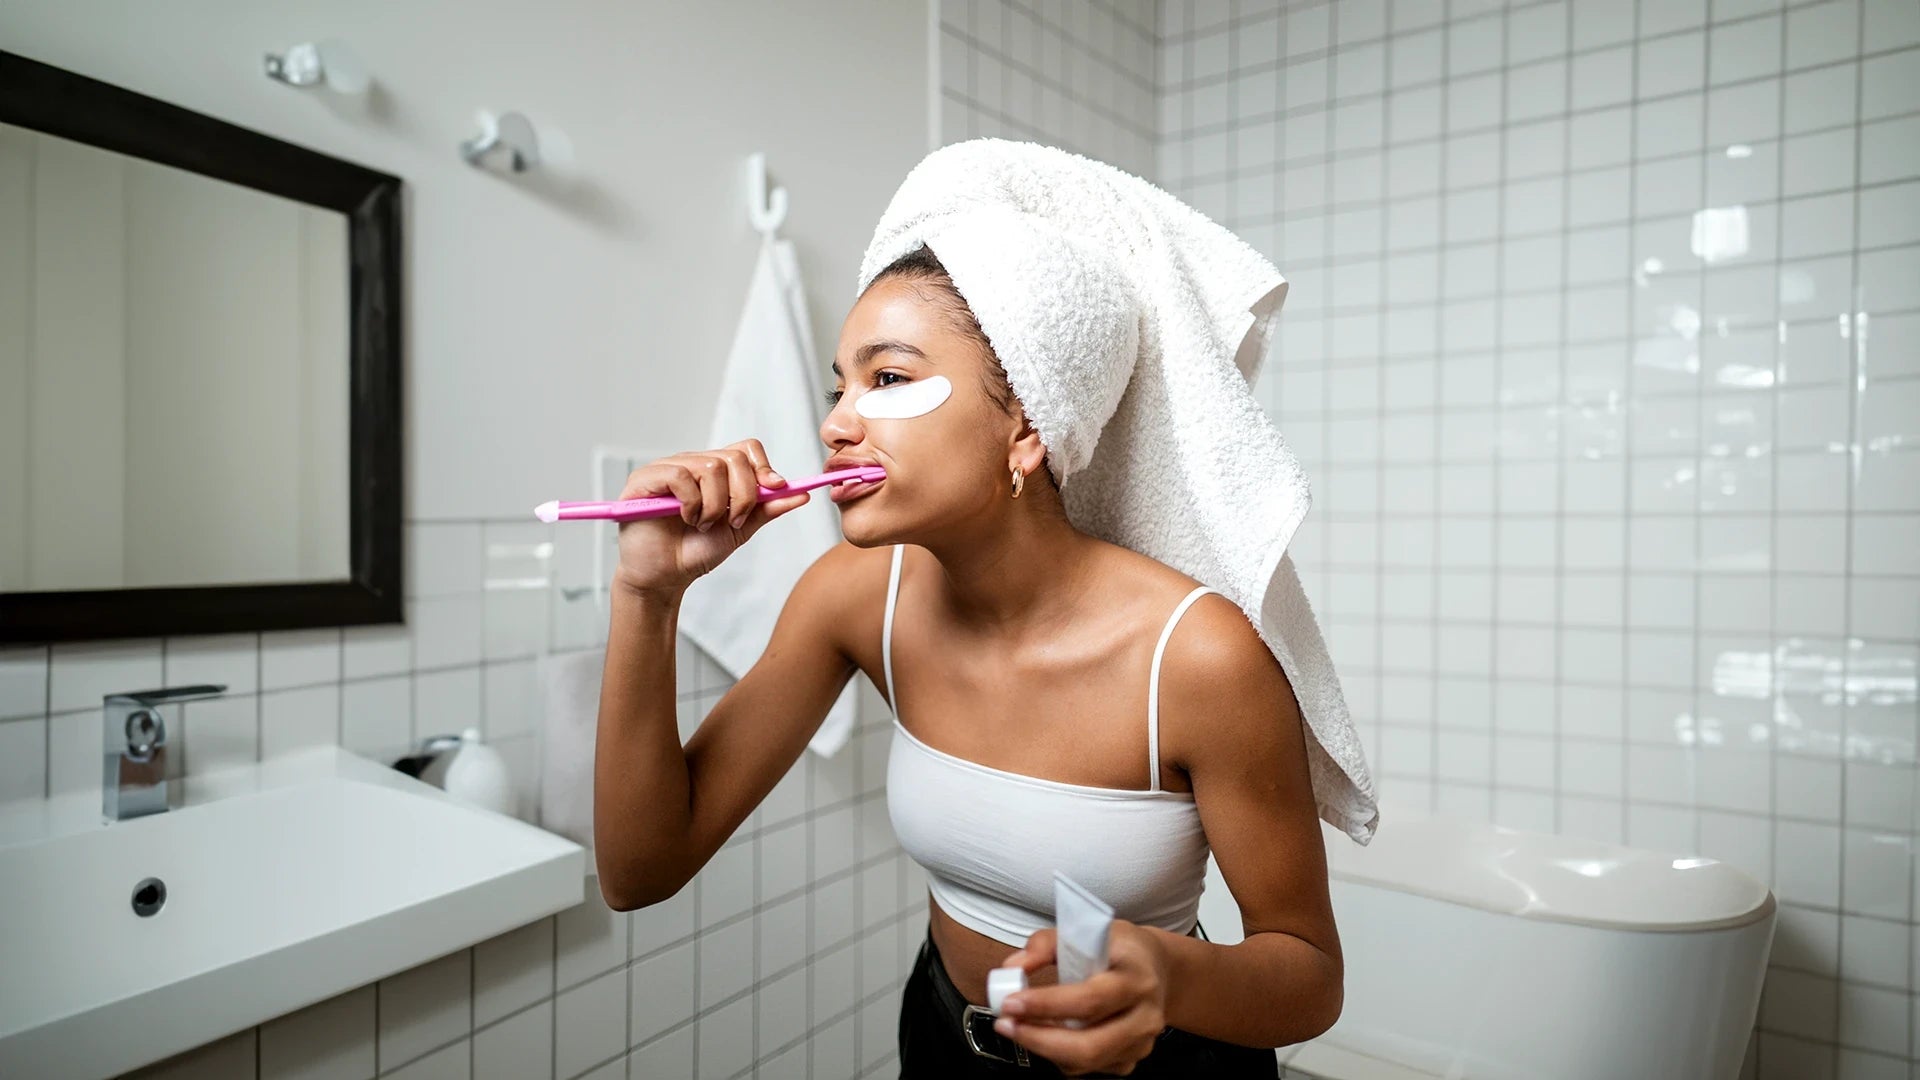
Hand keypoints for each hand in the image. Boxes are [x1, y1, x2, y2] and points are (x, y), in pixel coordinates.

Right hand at [611, 439, 810, 597]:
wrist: (665, 578)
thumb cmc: (695, 552)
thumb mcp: (740, 529)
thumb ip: (767, 509)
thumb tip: (801, 494)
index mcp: (715, 472)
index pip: (746, 449)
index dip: (763, 466)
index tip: (774, 489)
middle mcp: (693, 463)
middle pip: (733, 458)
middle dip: (742, 495)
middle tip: (731, 521)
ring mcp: (668, 468)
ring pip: (710, 467)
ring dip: (714, 505)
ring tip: (702, 524)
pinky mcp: (646, 478)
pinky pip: (680, 475)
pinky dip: (691, 502)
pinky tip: (686, 518)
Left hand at [990, 921, 1171, 1075]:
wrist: (1158, 971)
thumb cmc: (1119, 949)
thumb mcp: (1088, 932)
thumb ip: (1046, 945)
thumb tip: (1012, 967)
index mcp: (1136, 977)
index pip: (1090, 1000)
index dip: (1046, 1005)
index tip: (1011, 1001)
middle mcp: (1144, 1016)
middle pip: (1089, 1045)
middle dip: (1038, 1039)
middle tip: (1005, 1024)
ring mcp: (1141, 1043)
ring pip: (1085, 1062)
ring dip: (1043, 1048)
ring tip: (1018, 1027)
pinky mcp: (1131, 1060)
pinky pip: (1088, 1068)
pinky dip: (1059, 1055)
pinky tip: (1046, 1034)